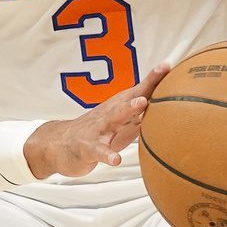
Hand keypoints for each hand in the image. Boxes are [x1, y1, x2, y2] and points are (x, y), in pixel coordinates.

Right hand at [24, 60, 171, 178]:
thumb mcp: (121, 125)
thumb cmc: (96, 133)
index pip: (139, 91)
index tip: (169, 66)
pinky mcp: (87, 148)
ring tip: (142, 104)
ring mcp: (97, 129)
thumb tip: (167, 110)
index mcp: (118, 108)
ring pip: (113, 118)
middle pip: (129, 97)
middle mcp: (109, 114)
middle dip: (146, 86)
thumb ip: (142, 117)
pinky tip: (116, 160)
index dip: (154, 79)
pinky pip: (98, 151)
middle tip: (162, 73)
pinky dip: (107, 155)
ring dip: (127, 109)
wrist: (57, 144)